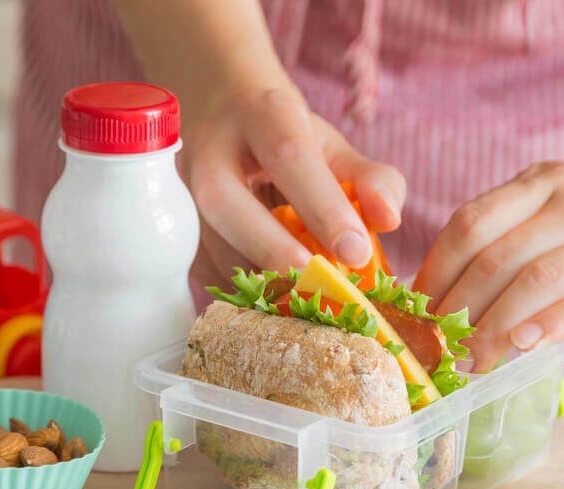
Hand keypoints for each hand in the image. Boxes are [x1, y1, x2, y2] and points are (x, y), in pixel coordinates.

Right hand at [182, 86, 404, 287]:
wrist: (222, 119)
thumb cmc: (287, 140)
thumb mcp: (334, 148)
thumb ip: (373, 180)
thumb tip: (389, 220)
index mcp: (260, 114)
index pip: (288, 155)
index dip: (323, 206)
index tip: (357, 252)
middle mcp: (208, 148)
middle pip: (225, 200)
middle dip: (273, 249)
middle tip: (318, 284)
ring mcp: (179, 188)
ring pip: (208, 242)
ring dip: (258, 279)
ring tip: (304, 298)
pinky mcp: (174, 227)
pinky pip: (203, 267)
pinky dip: (242, 288)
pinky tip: (274, 296)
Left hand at [415, 140, 563, 371]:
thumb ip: (519, 224)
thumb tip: (458, 283)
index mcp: (545, 182)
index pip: (470, 225)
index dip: (435, 273)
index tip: (417, 311)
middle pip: (494, 260)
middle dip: (454, 311)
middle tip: (434, 347)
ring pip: (536, 283)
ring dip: (491, 329)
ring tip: (467, 361)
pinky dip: (548, 326)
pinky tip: (520, 348)